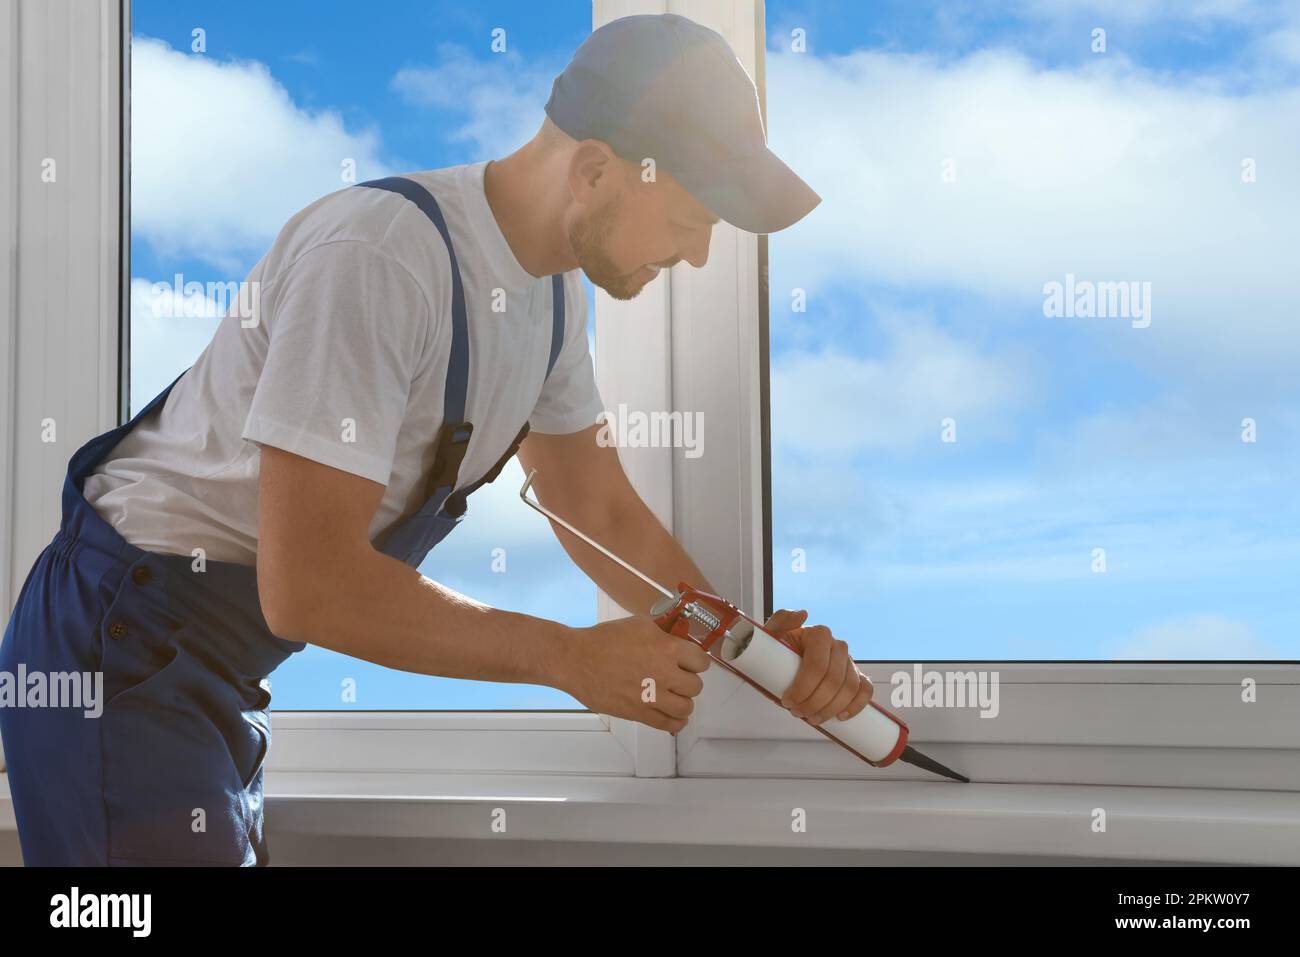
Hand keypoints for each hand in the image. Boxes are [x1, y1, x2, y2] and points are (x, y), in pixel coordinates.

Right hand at [560, 617, 710, 733]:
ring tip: (673, 697)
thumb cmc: (604, 639)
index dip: (695, 662)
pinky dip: (676, 722)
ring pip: (686, 708)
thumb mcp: (639, 624)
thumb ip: (663, 634)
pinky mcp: (640, 713)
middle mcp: (665, 674)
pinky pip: (670, 725)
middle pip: (696, 686)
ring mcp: (653, 696)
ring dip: (682, 702)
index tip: (688, 663)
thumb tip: (677, 639)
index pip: (701, 662)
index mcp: (667, 648)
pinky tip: (673, 716)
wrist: (577, 660)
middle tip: (676, 679)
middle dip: (688, 682)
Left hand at [763, 609, 872, 724]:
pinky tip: (840, 717)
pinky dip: (856, 705)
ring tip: (811, 718)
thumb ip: (781, 621)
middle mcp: (838, 645)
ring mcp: (850, 661)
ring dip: (830, 709)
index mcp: (819, 634)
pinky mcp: (857, 675)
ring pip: (849, 688)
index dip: (803, 688)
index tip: (787, 701)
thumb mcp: (771, 636)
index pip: (817, 666)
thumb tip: (803, 614)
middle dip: (814, 703)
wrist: (785, 662)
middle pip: (833, 681)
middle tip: (796, 712)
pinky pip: (865, 690)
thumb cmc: (777, 651)